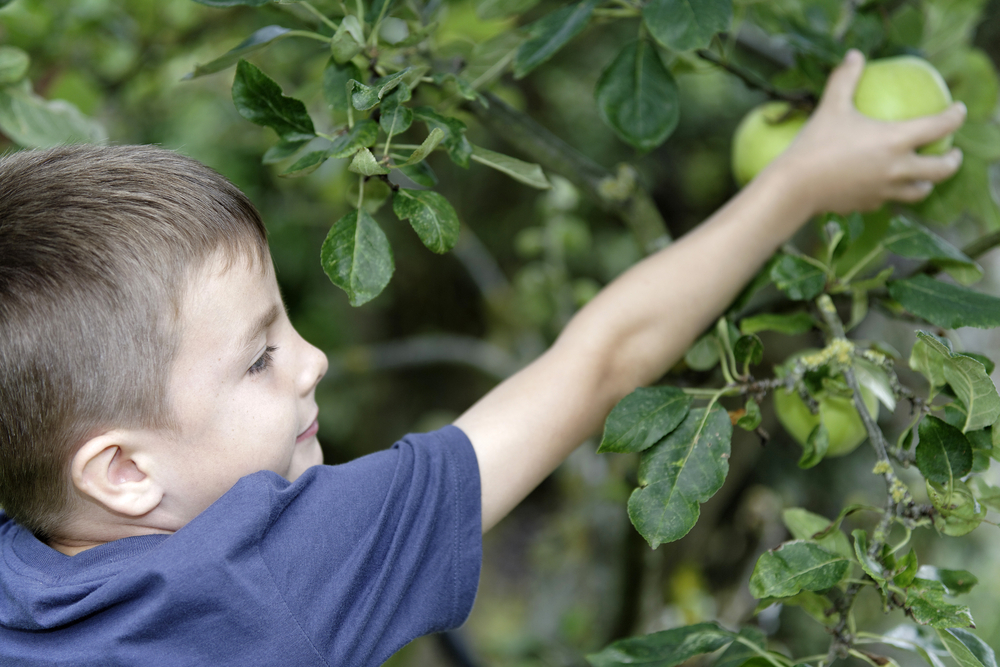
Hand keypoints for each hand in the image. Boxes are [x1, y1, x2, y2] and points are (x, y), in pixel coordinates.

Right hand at [773, 49, 965, 215]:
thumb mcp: (831, 107)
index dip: (955, 116)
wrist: (795, 187)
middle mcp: (897, 169)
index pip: (939, 127)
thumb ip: (845, 79)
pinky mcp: (868, 205)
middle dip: (953, 161)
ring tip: (922, 177)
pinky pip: (887, 200)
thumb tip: (854, 56)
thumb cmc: (815, 144)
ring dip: (925, 183)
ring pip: (919, 191)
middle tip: (953, 153)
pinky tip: (881, 186)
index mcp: (896, 141)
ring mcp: (884, 191)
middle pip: (941, 170)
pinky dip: (891, 192)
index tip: (957, 111)